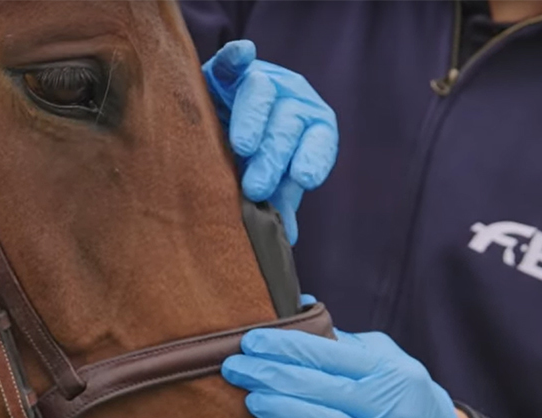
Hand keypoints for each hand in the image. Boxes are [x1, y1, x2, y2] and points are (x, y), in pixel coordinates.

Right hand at [202, 40, 337, 245]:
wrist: (221, 127)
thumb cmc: (251, 162)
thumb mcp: (267, 182)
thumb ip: (278, 202)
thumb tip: (286, 238)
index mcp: (310, 129)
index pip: (320, 140)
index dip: (313, 157)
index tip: (303, 178)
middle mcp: (291, 101)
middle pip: (288, 123)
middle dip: (274, 156)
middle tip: (256, 187)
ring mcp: (262, 81)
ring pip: (263, 93)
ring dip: (254, 119)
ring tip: (241, 147)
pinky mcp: (229, 71)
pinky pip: (235, 60)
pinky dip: (237, 56)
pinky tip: (242, 54)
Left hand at [221, 327, 467, 417]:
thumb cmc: (405, 398)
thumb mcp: (389, 361)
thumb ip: (346, 340)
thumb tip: (301, 305)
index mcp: (385, 372)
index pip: (326, 354)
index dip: (285, 346)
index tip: (250, 341)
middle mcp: (384, 407)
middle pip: (318, 387)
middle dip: (270, 374)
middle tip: (233, 367)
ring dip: (283, 410)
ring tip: (251, 399)